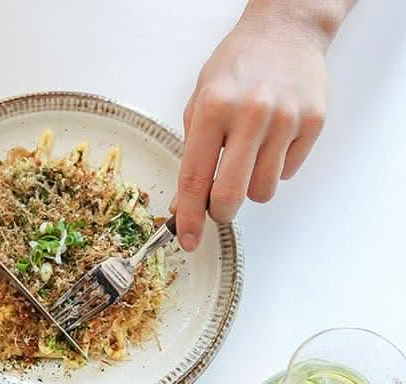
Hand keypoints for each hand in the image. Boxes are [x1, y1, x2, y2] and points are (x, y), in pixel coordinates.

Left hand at [174, 12, 329, 250]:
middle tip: (218, 206)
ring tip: (248, 158)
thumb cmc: (237, 68)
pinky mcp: (312, 123)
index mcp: (214, 108)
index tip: (187, 239)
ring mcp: (286, 118)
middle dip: (221, 211)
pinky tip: (271, 141)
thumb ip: (191, 156)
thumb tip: (184, 205)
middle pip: (232, 194)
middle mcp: (251, 113)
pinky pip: (287, 172)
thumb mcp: (200, 104)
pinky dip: (275, 168)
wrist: (285, 30)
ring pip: (262, 190)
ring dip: (251, 187)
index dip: (189, 217)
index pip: (196, 179)